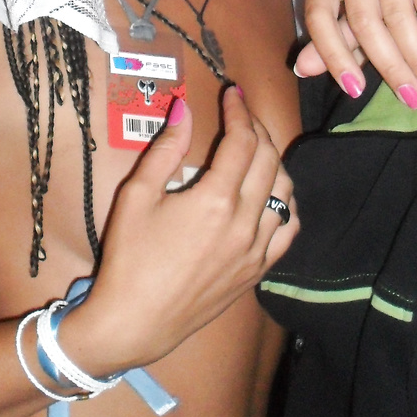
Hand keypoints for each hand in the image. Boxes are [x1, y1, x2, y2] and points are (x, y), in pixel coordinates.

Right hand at [60, 87, 297, 376]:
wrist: (134, 323)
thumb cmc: (129, 258)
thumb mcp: (136, 197)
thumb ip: (165, 149)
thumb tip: (183, 108)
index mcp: (215, 200)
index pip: (242, 141)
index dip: (239, 111)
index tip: (231, 94)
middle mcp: (245, 223)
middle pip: (269, 160)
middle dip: (258, 129)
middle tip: (241, 116)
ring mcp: (256, 250)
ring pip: (286, 192)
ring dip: (275, 162)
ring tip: (255, 150)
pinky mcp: (258, 271)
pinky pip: (288, 230)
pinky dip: (286, 204)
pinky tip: (270, 194)